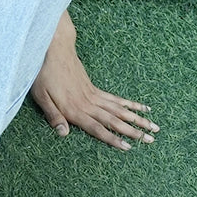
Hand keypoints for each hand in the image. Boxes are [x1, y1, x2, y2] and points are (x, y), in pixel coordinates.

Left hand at [31, 11, 158, 151]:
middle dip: (133, 131)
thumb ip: (53, 115)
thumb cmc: (44, 74)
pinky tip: (143, 108)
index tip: (128, 147)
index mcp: (74, 109)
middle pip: (114, 121)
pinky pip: (116, 99)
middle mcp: (88, 104)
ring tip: (154, 126)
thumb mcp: (41, 96)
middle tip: (151, 140)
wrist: (55, 50)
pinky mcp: (95, 89)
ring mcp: (94, 96)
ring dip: (138, 119)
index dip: (112, 139)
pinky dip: (130, 105)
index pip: (97, 128)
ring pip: (120, 110)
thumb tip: (63, 134)